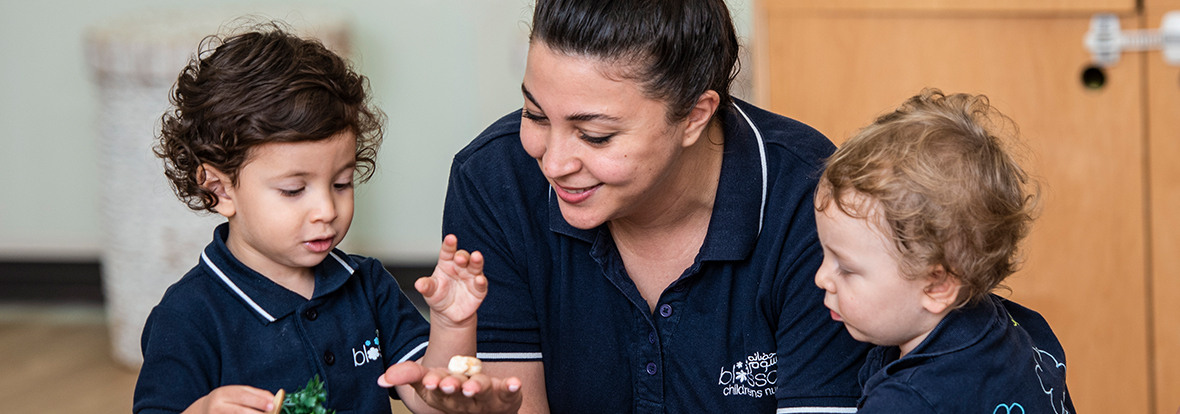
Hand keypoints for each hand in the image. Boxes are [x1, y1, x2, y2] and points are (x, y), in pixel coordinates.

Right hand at [181, 385, 275, 413]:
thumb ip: (254, 394)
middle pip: (238, 410)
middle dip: (255, 412)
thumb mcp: (237, 393)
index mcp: (223, 393)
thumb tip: (272, 398)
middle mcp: (216, 405)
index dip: (258, 400)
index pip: (242, 395)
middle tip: (271, 412)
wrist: (202, 411)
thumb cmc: (226, 401)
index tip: (272, 403)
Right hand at [379, 360, 522, 413]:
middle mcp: (462, 399)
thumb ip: (409, 375)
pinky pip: (509, 393)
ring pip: (481, 393)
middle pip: (456, 395)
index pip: (433, 390)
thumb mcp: (430, 381)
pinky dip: (511, 388)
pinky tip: (514, 382)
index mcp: (442, 394)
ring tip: (472, 386)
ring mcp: (485, 398)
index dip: (431, 384)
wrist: (487, 409)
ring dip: (477, 388)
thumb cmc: (454, 393)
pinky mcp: (506, 396)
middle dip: (452, 388)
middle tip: (448, 384)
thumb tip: (383, 378)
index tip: (429, 380)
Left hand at [417, 234, 487, 326]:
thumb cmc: (438, 296)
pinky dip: (481, 281)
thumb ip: (426, 286)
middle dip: (462, 255)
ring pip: (475, 266)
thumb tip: (419, 284)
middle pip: (463, 257)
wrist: (448, 313)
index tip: (451, 238)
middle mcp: (460, 267)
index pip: (448, 251)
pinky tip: (479, 279)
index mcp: (446, 263)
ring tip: (476, 256)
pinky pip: (481, 284)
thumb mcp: (430, 292)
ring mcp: (471, 277)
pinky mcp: (479, 289)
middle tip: (459, 257)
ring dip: (476, 261)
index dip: (450, 245)